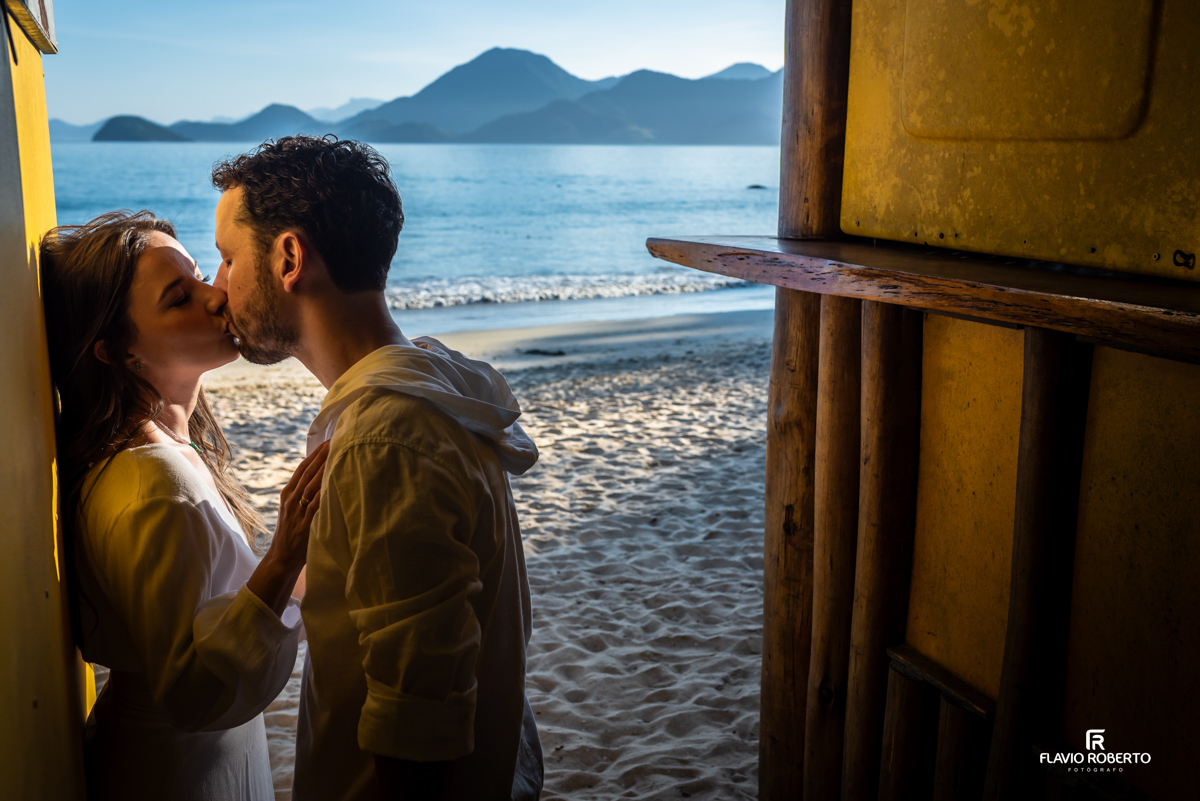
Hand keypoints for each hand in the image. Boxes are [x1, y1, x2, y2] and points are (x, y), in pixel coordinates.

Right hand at [272, 441, 330, 573]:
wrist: (282, 558)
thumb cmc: (292, 533)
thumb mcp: (293, 509)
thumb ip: (304, 494)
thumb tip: (321, 477)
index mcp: (287, 493)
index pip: (302, 467)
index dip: (316, 453)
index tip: (329, 440)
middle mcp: (290, 499)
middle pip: (308, 472)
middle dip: (323, 455)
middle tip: (338, 440)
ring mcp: (297, 511)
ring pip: (312, 485)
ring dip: (326, 469)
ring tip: (340, 454)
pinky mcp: (305, 524)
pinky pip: (317, 505)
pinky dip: (326, 492)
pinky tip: (337, 481)